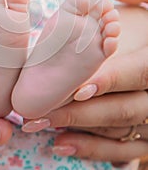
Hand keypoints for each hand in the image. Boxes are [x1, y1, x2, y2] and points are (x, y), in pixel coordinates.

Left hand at [22, 46, 147, 160]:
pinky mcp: (143, 137)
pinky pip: (122, 150)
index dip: (109, 82)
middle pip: (125, 109)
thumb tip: (66, 67)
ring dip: (81, 130)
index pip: (138, 73)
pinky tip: (63, 144)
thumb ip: (100, 47)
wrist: (140, 48)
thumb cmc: (123, 34)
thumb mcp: (116, 32)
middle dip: (82, 112)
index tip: (77, 91)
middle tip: (46, 111)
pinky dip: (92, 148)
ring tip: (47, 125)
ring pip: (120, 129)